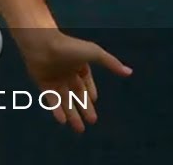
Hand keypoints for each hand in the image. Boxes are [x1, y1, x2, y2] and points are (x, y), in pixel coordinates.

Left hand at [16, 29, 131, 132]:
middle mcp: (67, 73)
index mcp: (79, 65)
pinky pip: (51, 99)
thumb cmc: (70, 47)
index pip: (86, 82)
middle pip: (77, 94)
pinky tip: (63, 121)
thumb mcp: (95, 53)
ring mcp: (54, 79)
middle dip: (84, 107)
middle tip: (92, 121)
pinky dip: (57, 110)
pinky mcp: (43, 83)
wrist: (43, 44)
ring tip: (79, 129)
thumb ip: (111, 63)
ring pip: (65, 100)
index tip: (94, 101)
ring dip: (72, 114)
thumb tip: (130, 72)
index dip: (89, 92)